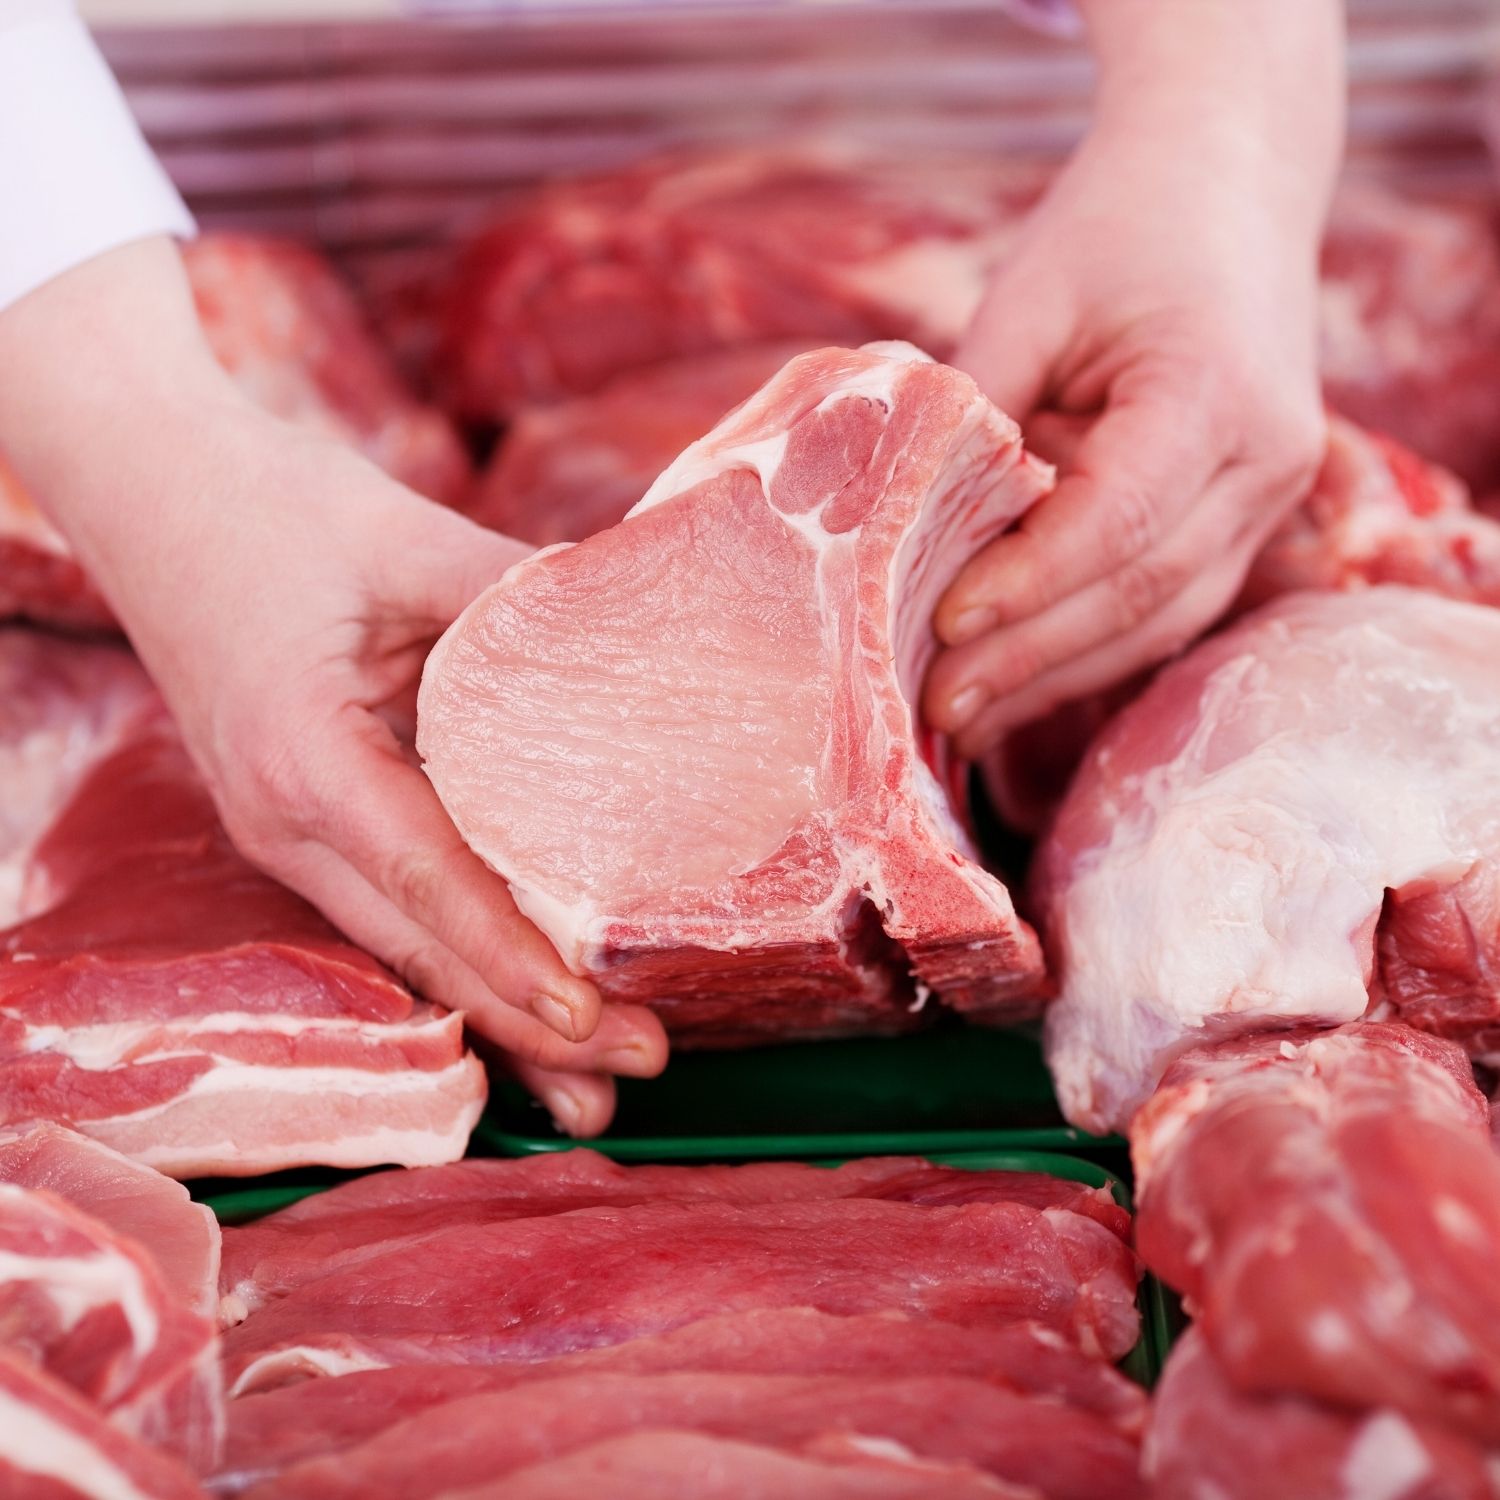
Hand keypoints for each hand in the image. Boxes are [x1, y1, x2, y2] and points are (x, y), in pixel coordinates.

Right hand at [0, 239, 666, 1136]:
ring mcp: (286, 830)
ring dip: (494, 1013)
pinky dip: (459, 959)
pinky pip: (391, 908)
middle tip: (638, 1063)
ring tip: (590, 1081)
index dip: (507, 952)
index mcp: (305, 757)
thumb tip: (639, 641)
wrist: (158, 489)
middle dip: (524, 1020)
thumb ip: (520, 597)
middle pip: (418, 945)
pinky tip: (516, 1005)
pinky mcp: (306, 818)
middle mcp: (285, 819)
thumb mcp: (407, 539)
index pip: (425, 878)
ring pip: (403, 945)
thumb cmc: (275, 508)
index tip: (584, 1012)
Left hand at [924, 0, 1340, 759]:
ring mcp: (1270, 497)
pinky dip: (1090, 652)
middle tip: (935, 710)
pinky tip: (1018, 686)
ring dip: (1057, 678)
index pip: (1118, 519)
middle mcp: (1266, 458)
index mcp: (1215, 389)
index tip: (941, 624)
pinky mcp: (1246, 519)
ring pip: (1161, 620)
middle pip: (1142, 591)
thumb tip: (890, 522)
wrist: (1230, 186)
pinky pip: (1168, 608)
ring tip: (964, 721)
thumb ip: (973, 406)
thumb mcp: (1030, 297)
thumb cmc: (1116, 229)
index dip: (1028, 583)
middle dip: (1031, 659)